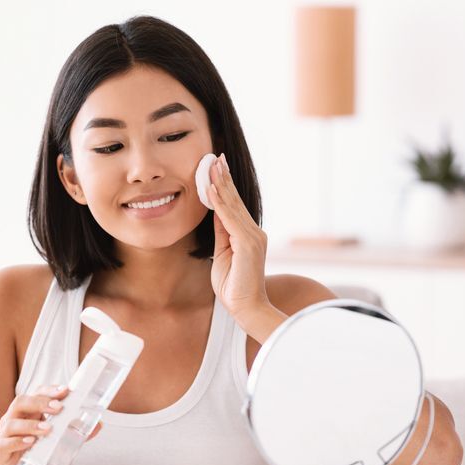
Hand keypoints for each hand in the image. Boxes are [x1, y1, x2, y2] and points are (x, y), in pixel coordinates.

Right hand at [0, 385, 102, 464]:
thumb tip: (98, 424)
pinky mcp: (1, 454)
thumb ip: (77, 433)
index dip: (48, 390)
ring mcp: (5, 437)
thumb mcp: (63, 444)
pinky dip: (18, 441)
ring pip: (11, 423)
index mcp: (28, 413)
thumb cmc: (44, 460)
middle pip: (21, 402)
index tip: (64, 391)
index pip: (35, 393)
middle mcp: (14, 421)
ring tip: (48, 429)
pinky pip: (5, 443)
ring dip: (31, 424)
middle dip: (40, 402)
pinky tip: (31, 442)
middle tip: (58, 408)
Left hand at [207, 153, 270, 318]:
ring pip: (232, 205)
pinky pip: (229, 219)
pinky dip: (219, 203)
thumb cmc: (233, 286)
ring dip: (220, 184)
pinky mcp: (248, 244)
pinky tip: (210, 190)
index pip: (233, 205)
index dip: (224, 186)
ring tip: (211, 165)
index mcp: (248, 234)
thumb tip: (215, 214)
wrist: (246, 307)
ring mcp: (253, 237)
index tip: (215, 167)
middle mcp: (254, 232)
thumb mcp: (223, 254)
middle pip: (235, 200)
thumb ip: (221, 234)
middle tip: (214, 156)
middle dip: (223, 177)